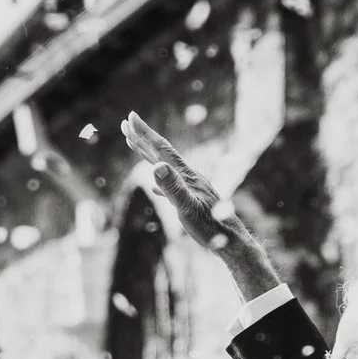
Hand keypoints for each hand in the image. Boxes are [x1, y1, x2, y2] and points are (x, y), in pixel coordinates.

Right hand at [120, 114, 283, 299]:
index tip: (130, 117)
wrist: (231, 241)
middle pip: (162, 152)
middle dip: (142, 138)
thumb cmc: (210, 228)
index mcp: (185, 176)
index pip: (162, 149)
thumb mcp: (188, 208)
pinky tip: (154, 186)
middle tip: (126, 123)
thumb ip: (172, 188)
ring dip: (149, 154)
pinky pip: (170, 183)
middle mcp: (188, 176)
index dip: (145, 133)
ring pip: (165, 166)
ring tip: (135, 145)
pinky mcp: (192, 198)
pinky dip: (159, 180)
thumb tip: (156, 166)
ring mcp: (191, 187)